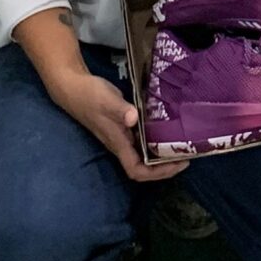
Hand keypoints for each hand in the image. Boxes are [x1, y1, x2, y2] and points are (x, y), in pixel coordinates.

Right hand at [49, 67, 187, 182]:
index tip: (178, 164)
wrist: (73, 87)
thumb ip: (120, 110)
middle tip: (187, 155)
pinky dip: (156, 138)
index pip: (137, 171)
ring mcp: (122, 135)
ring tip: (183, 144)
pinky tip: (168, 127)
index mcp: (118, 144)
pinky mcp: (123, 125)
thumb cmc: (90, 96)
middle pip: (144, 166)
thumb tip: (134, 119)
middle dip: (166, 166)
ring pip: (144, 153)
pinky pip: (143, 139)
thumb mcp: (107, 101)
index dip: (157, 173)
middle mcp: (121, 144)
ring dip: (162, 153)